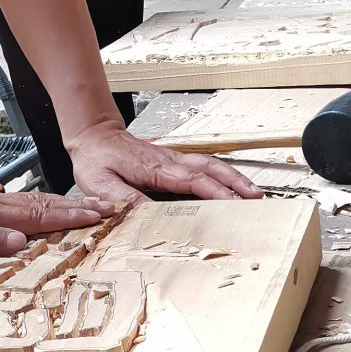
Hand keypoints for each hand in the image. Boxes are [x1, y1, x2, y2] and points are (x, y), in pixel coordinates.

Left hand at [0, 185, 107, 259]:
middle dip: (77, 208)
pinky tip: (52, 209)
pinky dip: (45, 206)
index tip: (96, 217)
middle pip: (44, 206)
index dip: (68, 218)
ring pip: (36, 203)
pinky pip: (23, 206)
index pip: (37, 216)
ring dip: (65, 205)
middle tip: (108, 209)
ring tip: (91, 206)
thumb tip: (19, 242)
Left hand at [66, 122, 261, 203]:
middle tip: (256, 199)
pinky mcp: (173, 162)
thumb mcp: (102, 184)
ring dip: (234, 177)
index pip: (191, 180)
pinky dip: (222, 174)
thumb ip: (125, 199)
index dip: (214, 191)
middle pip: (210, 169)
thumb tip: (148, 215)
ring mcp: (173, 160)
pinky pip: (203, 166)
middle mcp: (169, 161)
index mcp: (154, 167)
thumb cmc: (97, 159)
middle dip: (235, 183)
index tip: (232, 203)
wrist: (94, 136)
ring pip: (210, 165)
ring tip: (254, 193)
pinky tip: (232, 184)